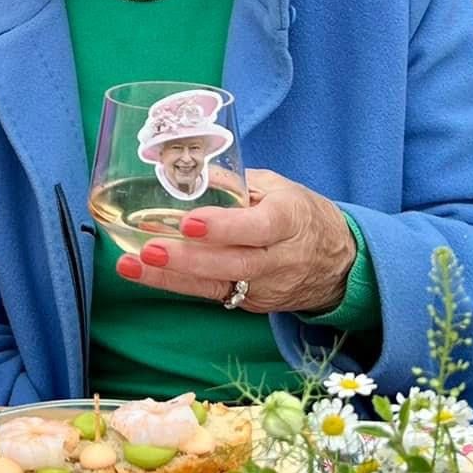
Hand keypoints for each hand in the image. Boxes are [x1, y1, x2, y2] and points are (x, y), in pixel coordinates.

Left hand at [113, 169, 357, 315]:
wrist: (340, 262)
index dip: (224, 227)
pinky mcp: (254, 304)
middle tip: (149, 250)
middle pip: (233, 263)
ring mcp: (266, 286)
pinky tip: (146, 275)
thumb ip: (234, 182)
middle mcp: (279, 258)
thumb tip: (187, 168)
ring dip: (171, 277)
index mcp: (289, 220)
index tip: (189, 222)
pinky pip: (215, 295)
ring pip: (219, 285)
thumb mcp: (276, 187)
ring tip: (133, 266)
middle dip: (187, 259)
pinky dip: (179, 285)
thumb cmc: (300, 214)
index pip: (257, 226)